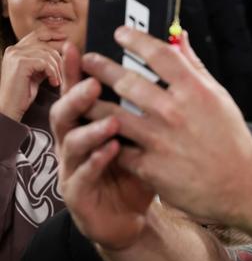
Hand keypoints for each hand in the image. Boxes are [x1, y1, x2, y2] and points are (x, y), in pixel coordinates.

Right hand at [0, 31, 61, 120]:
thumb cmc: (23, 93)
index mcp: (16, 50)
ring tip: (57, 81)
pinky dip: (53, 73)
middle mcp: (14, 49)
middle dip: (59, 57)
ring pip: (48, 54)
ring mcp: (16, 55)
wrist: (10, 107)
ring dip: (57, 68)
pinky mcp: (20, 63)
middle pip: (46, 44)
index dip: (53, 35)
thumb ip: (44, 60)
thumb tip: (62, 50)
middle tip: (62, 73)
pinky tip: (53, 83)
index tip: (66, 39)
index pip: (37, 34)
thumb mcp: (36, 72)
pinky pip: (45, 62)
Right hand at [50, 43, 153, 249]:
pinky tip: (113, 150)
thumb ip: (159, 91)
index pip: (79, 89)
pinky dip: (96, 161)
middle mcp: (77, 139)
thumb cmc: (143, 166)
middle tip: (96, 83)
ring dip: (90, 130)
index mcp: (92, 120)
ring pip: (71, 142)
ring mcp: (74, 166)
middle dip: (78, 95)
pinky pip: (83, 176)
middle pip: (66, 111)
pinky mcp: (79, 193)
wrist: (134, 213)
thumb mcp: (152, 129)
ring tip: (112, 121)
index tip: (76, 48)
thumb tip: (176, 46)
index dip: (74, 69)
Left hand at [81, 28, 251, 222]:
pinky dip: (105, 138)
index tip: (120, 33)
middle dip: (101, 67)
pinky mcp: (149, 167)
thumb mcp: (218, 97)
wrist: (239, 184)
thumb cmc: (229, 139)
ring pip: (111, 114)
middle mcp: (175, 112)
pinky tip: (96, 129)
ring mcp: (159, 141)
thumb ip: (194, 66)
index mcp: (195, 91)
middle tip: (88, 60)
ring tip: (80, 94)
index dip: (135, 39)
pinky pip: (116, 147)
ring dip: (91, 101)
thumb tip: (179, 37)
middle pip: (127, 81)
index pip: (159, 54)